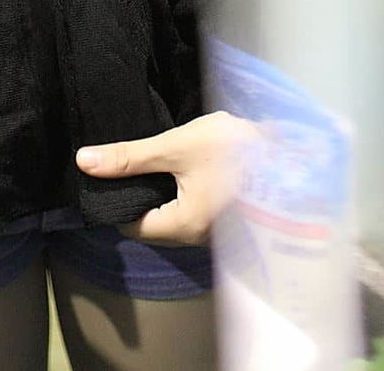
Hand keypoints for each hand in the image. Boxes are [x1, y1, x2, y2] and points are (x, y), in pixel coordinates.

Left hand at [74, 111, 258, 246]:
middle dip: (142, 196)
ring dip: (167, 194)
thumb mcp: (177, 145)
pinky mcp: (232, 221)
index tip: (115, 175)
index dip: (117, 201)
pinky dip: (187, 195)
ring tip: (165, 163)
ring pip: (175, 218)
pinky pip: (196, 213)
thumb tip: (85, 162)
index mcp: (184, 226)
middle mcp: (201, 238)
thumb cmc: (238, 149)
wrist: (298, 151)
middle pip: (153, 224)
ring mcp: (219, 232)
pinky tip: (190, 170)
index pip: (130, 227)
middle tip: (138, 163)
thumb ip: (129, 157)